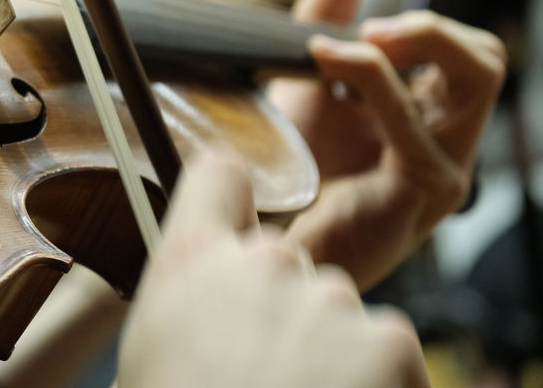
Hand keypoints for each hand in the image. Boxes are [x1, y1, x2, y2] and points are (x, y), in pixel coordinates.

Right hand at [118, 152, 428, 387]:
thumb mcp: (151, 353)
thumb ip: (189, 304)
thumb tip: (206, 311)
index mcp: (192, 261)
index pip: (218, 175)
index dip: (231, 196)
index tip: (236, 220)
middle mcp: (264, 261)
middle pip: (284, 264)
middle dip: (282, 311)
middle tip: (264, 375)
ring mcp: (331, 298)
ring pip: (337, 313)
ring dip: (329, 353)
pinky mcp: (391, 341)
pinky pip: (388, 352)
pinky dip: (377, 386)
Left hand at [269, 0, 505, 288]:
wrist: (263, 237)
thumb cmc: (290, 172)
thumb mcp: (303, 82)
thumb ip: (324, 19)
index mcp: (427, 118)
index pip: (468, 53)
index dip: (420, 27)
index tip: (356, 26)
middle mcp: (446, 142)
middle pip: (486, 60)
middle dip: (429, 28)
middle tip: (368, 30)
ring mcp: (444, 169)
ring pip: (471, 76)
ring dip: (401, 46)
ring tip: (335, 48)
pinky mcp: (425, 191)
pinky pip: (415, 118)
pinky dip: (370, 77)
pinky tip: (325, 64)